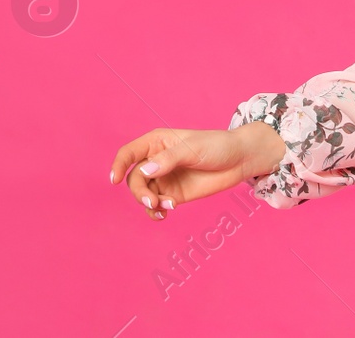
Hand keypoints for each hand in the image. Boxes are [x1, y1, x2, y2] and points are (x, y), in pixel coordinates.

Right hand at [110, 124, 285, 220]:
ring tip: (166, 207)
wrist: (239, 161)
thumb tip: (144, 172)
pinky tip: (165, 213)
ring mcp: (164, 179)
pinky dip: (156, 211)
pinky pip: (156, 205)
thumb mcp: (192, 149)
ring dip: (148, 203)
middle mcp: (156, 161)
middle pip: (134, 179)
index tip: (115, 180)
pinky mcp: (174, 194)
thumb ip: (168, 160)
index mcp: (156, 142)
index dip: (118, 165)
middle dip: (139, 192)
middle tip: (153, 202)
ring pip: (143, 194)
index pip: (128, 153)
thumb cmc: (216, 146)